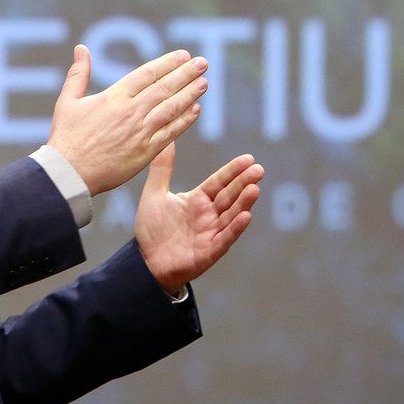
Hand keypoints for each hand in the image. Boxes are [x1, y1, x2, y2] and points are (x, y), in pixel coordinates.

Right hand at [48, 45, 207, 195]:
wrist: (70, 173)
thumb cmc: (66, 138)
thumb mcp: (68, 101)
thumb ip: (78, 74)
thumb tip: (81, 47)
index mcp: (114, 96)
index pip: (148, 74)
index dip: (168, 63)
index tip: (183, 55)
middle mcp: (132, 111)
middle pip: (165, 88)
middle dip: (186, 74)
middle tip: (203, 63)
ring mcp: (141, 131)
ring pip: (172, 108)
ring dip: (190, 94)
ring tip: (204, 82)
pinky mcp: (146, 152)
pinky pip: (171, 132)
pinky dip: (184, 120)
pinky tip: (195, 110)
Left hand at [134, 145, 263, 296]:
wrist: (145, 262)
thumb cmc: (152, 230)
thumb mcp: (155, 194)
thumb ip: (162, 169)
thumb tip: (167, 141)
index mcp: (198, 200)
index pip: (219, 182)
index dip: (232, 171)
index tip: (248, 158)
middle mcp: (208, 215)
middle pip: (229, 196)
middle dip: (244, 182)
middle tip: (259, 169)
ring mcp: (211, 233)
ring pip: (231, 215)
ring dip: (244, 203)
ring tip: (255, 188)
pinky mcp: (209, 251)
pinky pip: (225, 238)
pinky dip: (235, 228)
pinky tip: (246, 216)